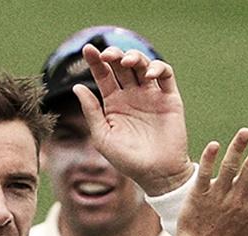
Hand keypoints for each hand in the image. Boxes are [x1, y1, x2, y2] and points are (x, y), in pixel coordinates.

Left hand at [73, 45, 191, 195]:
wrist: (157, 175)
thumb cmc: (128, 161)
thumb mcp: (103, 137)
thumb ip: (91, 112)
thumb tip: (77, 87)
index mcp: (114, 104)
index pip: (104, 76)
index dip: (96, 61)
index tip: (87, 49)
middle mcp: (132, 96)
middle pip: (122, 66)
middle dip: (114, 54)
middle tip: (107, 54)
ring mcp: (152, 96)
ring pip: (143, 65)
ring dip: (135, 57)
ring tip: (126, 62)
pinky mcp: (170, 99)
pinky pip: (165, 75)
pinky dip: (157, 68)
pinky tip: (148, 74)